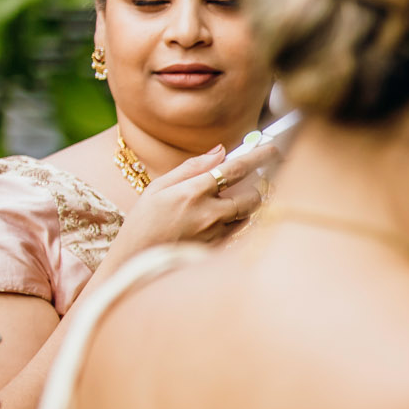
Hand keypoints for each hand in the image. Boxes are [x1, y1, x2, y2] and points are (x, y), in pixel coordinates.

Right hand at [111, 143, 277, 261]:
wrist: (136, 260)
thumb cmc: (144, 222)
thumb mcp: (158, 187)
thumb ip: (191, 167)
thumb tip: (220, 151)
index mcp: (192, 192)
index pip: (235, 169)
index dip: (257, 157)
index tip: (272, 149)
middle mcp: (209, 213)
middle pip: (252, 195)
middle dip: (256, 186)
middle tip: (250, 181)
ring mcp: (217, 234)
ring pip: (248, 214)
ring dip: (246, 204)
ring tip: (228, 201)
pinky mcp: (219, 249)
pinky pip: (240, 230)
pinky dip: (237, 220)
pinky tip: (220, 219)